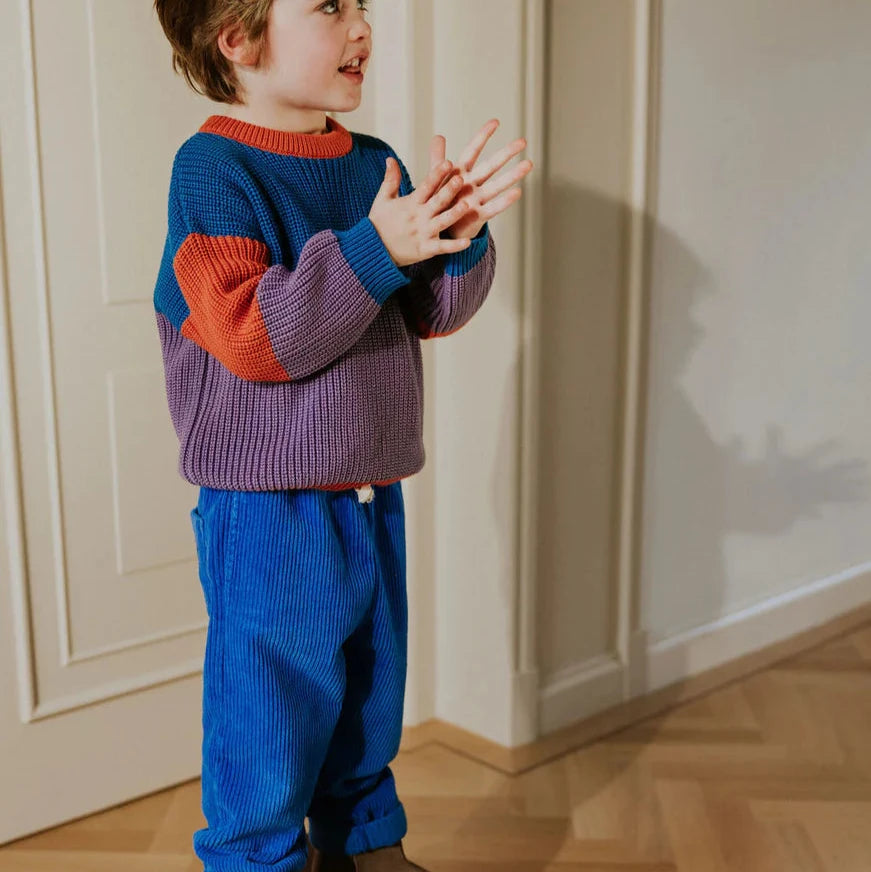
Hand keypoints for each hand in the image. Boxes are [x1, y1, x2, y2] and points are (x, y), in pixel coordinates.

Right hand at [369, 157, 472, 267]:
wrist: (374, 250)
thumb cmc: (379, 223)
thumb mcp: (383, 199)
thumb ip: (390, 179)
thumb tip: (390, 159)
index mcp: (411, 203)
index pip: (426, 186)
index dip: (437, 174)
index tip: (448, 163)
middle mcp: (419, 217)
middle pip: (437, 202)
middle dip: (448, 190)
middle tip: (460, 179)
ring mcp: (423, 234)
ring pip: (442, 222)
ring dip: (454, 214)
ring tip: (466, 205)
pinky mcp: (426, 250)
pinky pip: (442, 247)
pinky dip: (454, 246)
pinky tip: (467, 242)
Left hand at [430, 119, 532, 239]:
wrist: (439, 229)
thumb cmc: (439, 202)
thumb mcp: (435, 179)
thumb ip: (438, 159)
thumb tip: (438, 136)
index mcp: (460, 173)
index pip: (472, 151)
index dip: (482, 137)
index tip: (496, 122)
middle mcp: (472, 184)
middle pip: (491, 165)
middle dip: (506, 153)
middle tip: (523, 141)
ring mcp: (477, 199)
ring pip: (497, 185)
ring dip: (512, 175)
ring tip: (529, 164)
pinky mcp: (478, 216)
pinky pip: (493, 208)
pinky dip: (504, 202)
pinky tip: (517, 192)